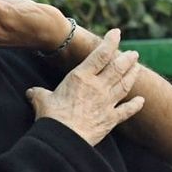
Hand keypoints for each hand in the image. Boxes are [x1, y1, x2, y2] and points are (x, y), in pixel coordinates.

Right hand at [27, 28, 143, 145]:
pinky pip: (126, 111)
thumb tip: (31, 92)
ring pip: (124, 85)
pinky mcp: (110, 119)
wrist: (63, 138)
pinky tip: (141, 100)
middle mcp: (97, 87)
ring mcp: (106, 103)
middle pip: (117, 68)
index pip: (100, 55)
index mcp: (81, 77)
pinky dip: (135, 105)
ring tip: (137, 67)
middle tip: (133, 53)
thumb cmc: (51, 117)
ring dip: (132, 75)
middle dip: (127, 58)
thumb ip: (39, 94)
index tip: (117, 33)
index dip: (110, 42)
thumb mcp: (41, 100)